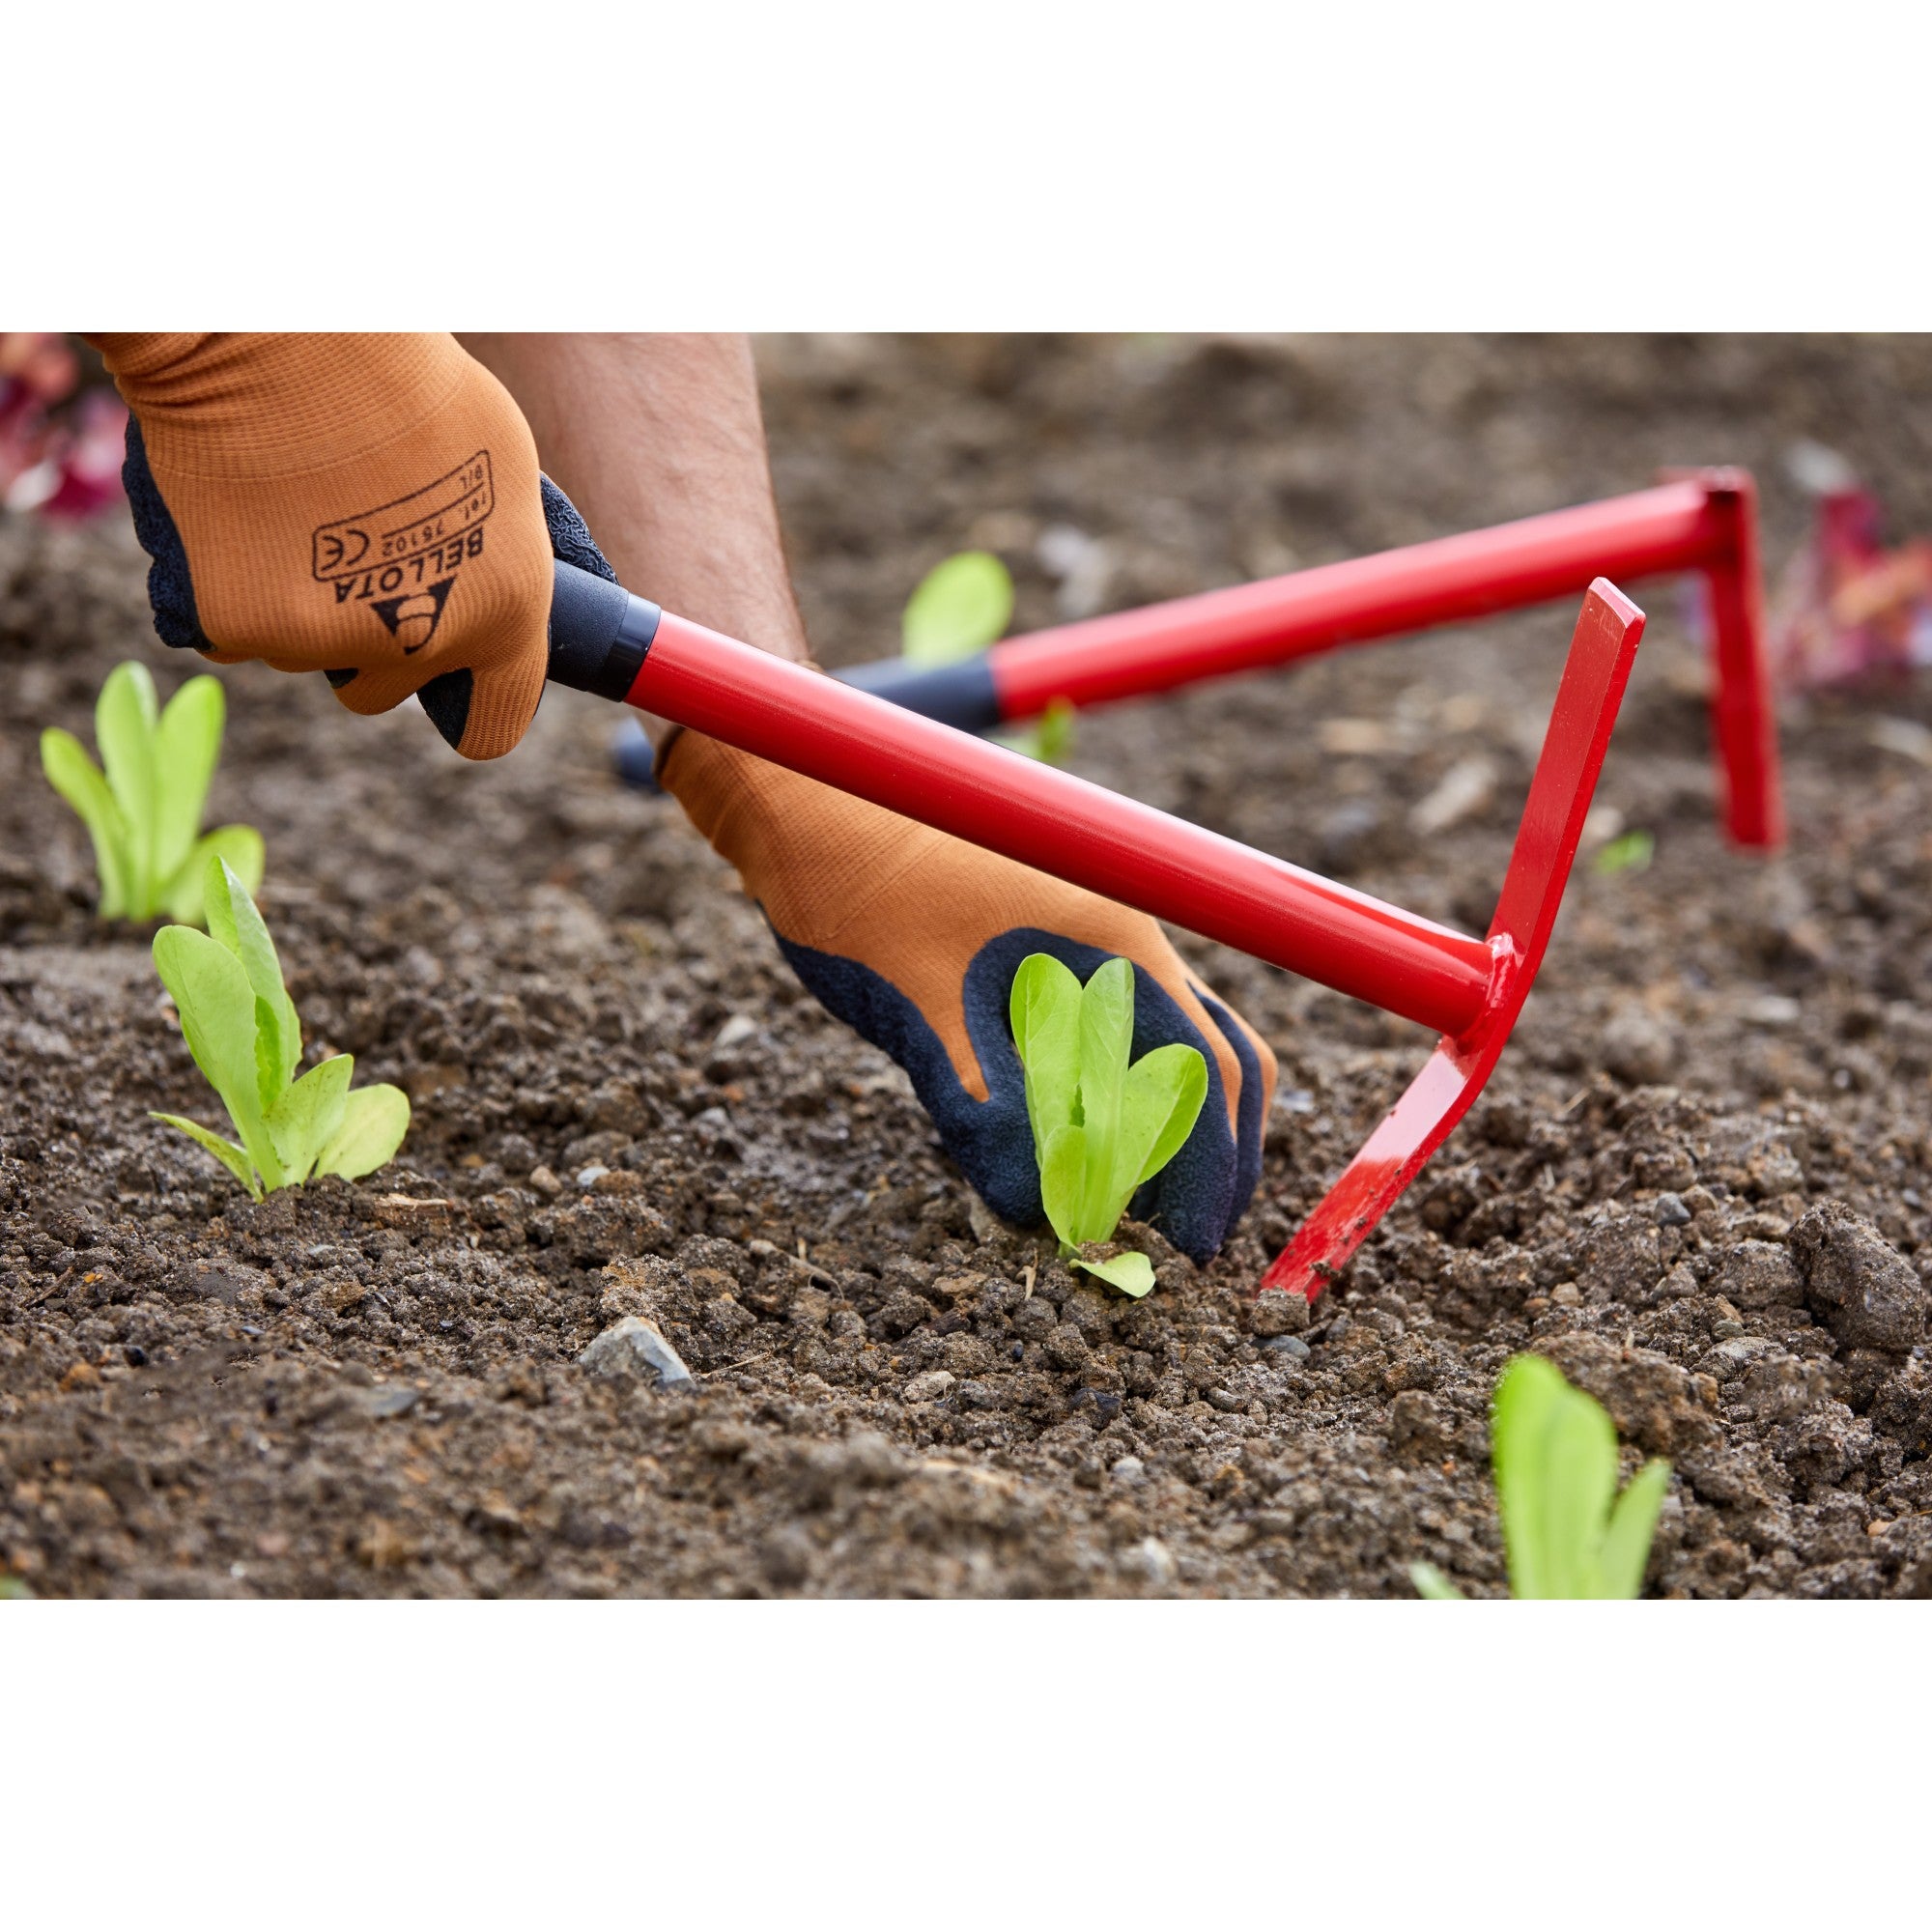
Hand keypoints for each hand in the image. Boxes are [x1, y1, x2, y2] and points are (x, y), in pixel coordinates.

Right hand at [91, 333, 603, 759]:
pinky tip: (238, 514)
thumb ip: (501, 551)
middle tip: (348, 555)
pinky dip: (228, 589)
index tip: (451, 683)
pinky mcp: (238, 626)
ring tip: (294, 507)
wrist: (282, 335)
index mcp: (504, 613)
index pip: (495, 723)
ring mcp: (323, 643)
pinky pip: (231, 630)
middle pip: (383, 689)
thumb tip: (497, 588)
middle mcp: (419, 644)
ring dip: (297, 604)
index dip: (471, 702)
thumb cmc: (404, 378)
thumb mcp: (503, 463)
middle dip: (365, 642)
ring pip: (304, 653)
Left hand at [662, 732, 1275, 1261]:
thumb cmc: (857, 887)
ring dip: (1158, 1129)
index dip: (1211, 1166)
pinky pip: (1109, 1036)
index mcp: (1113, 941)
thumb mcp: (918, 1007)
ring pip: (1166, 1047)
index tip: (1193, 1244)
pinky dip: (1107, 1098)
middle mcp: (1120, 939)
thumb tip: (1040, 1210)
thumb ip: (983, 1108)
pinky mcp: (1042, 953)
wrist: (802, 800)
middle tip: (1180, 1236)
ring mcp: (1085, 942)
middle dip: (1211, 1152)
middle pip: (1214, 1057)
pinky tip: (1064, 1143)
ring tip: (1122, 1203)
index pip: (1205, 1071)